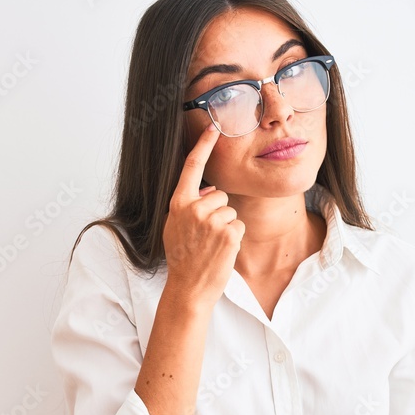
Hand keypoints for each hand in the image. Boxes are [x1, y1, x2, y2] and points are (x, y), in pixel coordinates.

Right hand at [162, 123, 244, 308]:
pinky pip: (239, 225)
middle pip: (220, 195)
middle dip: (218, 212)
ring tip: (211, 245)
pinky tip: (221, 250)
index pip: (192, 167)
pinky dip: (234, 238)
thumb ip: (188, 206)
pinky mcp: (229, 233)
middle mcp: (194, 208)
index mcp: (179, 203)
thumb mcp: (175, 226)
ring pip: (231, 211)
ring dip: (226, 227)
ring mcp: (212, 220)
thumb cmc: (182, 258)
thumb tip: (209, 191)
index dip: (204, 145)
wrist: (188, 287)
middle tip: (205, 236)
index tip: (213, 127)